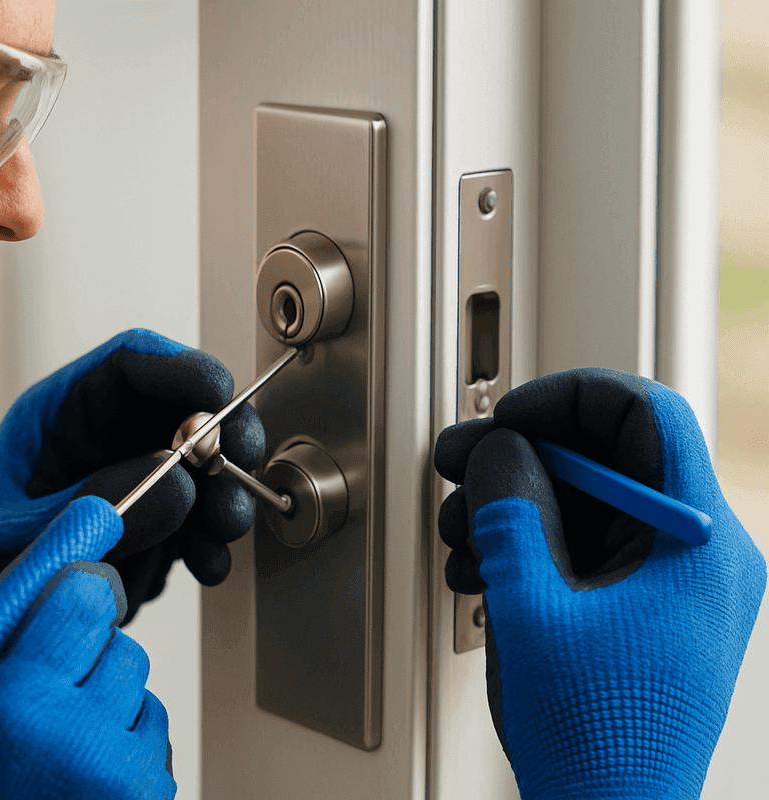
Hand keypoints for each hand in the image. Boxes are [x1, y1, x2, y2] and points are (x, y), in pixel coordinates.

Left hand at [0, 328, 263, 682]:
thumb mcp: (19, 539)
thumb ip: (95, 508)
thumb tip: (178, 483)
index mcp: (55, 418)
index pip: (128, 365)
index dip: (181, 368)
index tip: (220, 395)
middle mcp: (99, 442)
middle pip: (178, 410)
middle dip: (220, 435)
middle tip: (241, 465)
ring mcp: (126, 484)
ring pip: (197, 467)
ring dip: (222, 494)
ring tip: (224, 531)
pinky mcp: (145, 527)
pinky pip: (192, 520)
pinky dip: (208, 541)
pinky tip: (205, 565)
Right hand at [0, 497, 175, 799]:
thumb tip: (49, 580)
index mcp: (15, 703)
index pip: (84, 599)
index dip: (79, 596)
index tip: (74, 600)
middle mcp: (78, 736)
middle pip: (123, 649)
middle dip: (94, 664)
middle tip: (56, 699)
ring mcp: (123, 777)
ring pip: (146, 698)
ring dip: (115, 713)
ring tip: (65, 757)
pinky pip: (155, 748)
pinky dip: (129, 756)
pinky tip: (85, 788)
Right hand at [435, 368, 765, 799]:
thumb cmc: (595, 737)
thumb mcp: (532, 606)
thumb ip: (510, 510)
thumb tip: (497, 449)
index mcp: (699, 544)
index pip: (648, 416)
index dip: (568, 398)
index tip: (507, 415)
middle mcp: (701, 556)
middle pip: (610, 458)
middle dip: (521, 457)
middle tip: (459, 464)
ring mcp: (674, 585)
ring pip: (590, 501)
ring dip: (515, 506)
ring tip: (461, 536)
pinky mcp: (645, 611)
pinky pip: (587, 547)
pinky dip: (531, 546)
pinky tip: (482, 571)